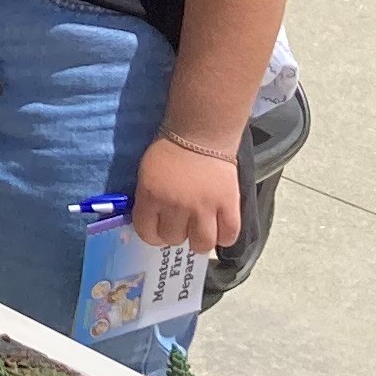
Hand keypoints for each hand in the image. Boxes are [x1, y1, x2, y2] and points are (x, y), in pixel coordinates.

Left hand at [129, 133, 242, 257]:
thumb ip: (148, 199)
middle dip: (176, 233)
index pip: (147, 233)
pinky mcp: (228, 205)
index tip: (158, 229)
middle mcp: (176, 206)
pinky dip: (225, 237)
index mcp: (152, 196)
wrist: (201, 132)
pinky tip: (220, 229)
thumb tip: (151, 223)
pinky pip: (229, 235)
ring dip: (199, 240)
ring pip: (202, 244)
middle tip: (181, 223)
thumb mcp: (146, 174)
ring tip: (200, 231)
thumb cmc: (169, 150)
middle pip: (174, 239)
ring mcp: (204, 207)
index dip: (152, 234)